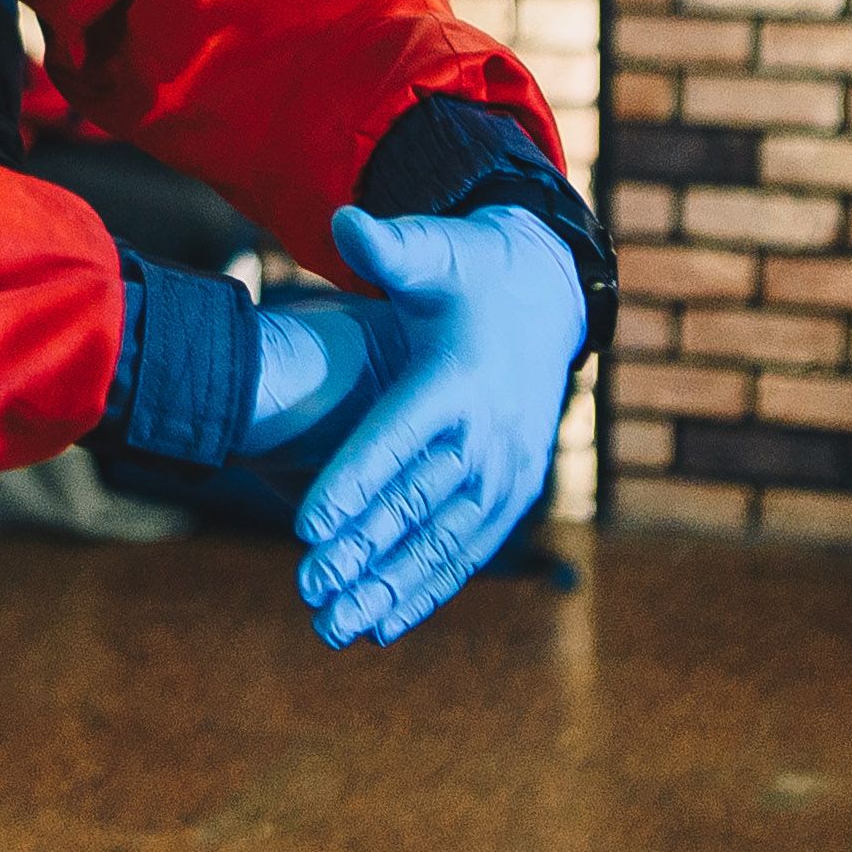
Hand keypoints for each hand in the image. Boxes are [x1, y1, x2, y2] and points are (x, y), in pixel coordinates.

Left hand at [294, 205, 583, 645]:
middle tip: (307, 588)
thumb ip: (390, 247)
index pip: (398, 439)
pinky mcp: (511, 495)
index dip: (353, 483)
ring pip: (440, 543)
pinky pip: (466, 552)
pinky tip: (382, 628)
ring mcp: (506, 472)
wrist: (543, 301)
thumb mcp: (435, 251)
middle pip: (415, 503)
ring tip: (334, 627)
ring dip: (389, 588)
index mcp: (459, 380)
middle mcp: (489, 434)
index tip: (308, 526)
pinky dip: (427, 591)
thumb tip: (344, 222)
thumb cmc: (467, 275)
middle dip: (361, 552)